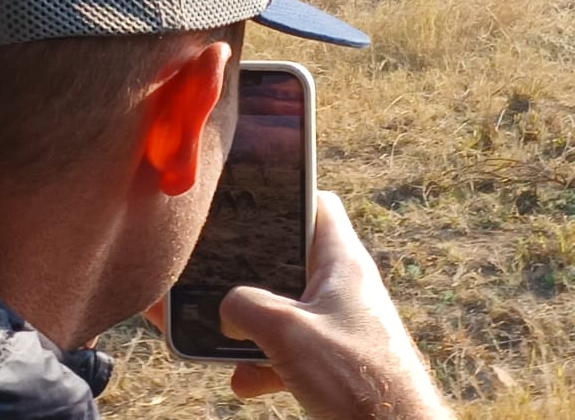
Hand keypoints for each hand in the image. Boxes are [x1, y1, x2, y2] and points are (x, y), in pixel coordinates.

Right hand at [218, 191, 453, 419]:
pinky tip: (245, 380)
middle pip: (290, 261)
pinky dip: (267, 362)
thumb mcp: (287, 332)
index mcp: (342, 262)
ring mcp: (340, 324)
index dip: (287, 194)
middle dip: (251, 274)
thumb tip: (226, 307)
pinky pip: (293, 351)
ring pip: (287, 311)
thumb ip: (247, 307)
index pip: (319, 205)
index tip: (253, 199)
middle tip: (218, 275)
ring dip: (253, 327)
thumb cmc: (357, 376)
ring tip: (221, 338)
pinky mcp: (336, 360)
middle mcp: (343, 287)